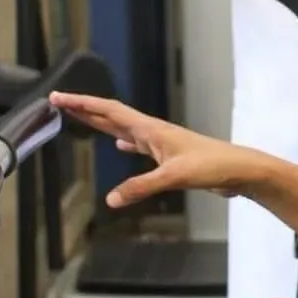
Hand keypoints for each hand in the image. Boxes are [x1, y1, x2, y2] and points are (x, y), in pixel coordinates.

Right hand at [48, 92, 256, 206]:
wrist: (239, 170)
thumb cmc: (211, 166)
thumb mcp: (174, 177)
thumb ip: (142, 187)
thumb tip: (110, 200)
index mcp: (150, 130)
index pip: (109, 111)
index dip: (83, 104)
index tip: (58, 97)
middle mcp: (153, 132)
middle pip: (112, 115)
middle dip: (85, 108)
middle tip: (59, 102)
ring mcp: (161, 143)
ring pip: (123, 127)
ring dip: (101, 122)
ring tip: (81, 118)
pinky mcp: (169, 156)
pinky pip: (139, 145)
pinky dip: (125, 142)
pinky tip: (120, 144)